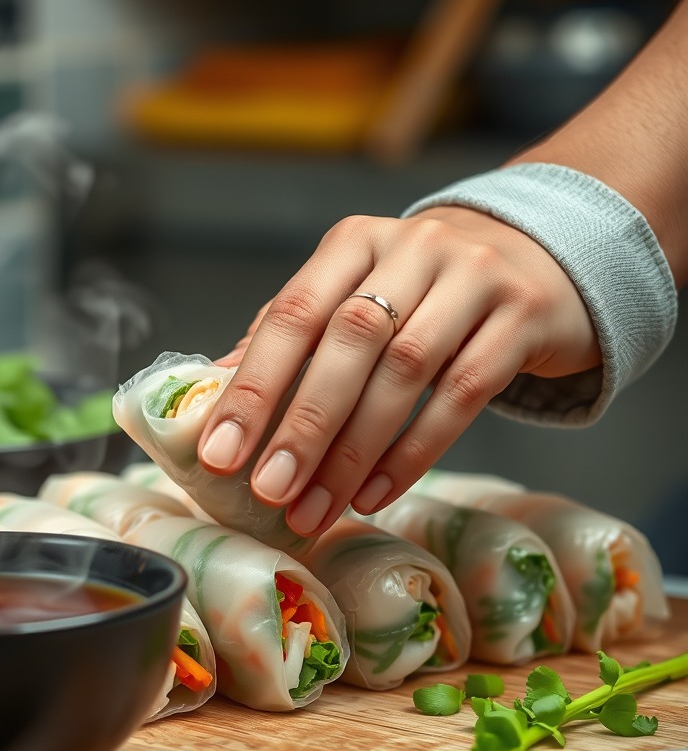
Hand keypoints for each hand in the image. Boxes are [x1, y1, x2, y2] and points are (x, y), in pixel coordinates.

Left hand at [197, 205, 601, 535]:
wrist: (537, 257)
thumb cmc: (422, 289)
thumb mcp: (354, 292)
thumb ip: (292, 333)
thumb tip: (214, 384)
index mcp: (354, 243)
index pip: (293, 314)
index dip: (254, 386)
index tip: (219, 452)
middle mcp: (414, 248)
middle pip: (348, 341)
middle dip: (303, 424)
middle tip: (269, 489)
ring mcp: (474, 277)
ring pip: (405, 372)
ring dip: (353, 451)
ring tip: (316, 507)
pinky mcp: (522, 318)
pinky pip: (464, 394)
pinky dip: (413, 452)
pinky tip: (375, 492)